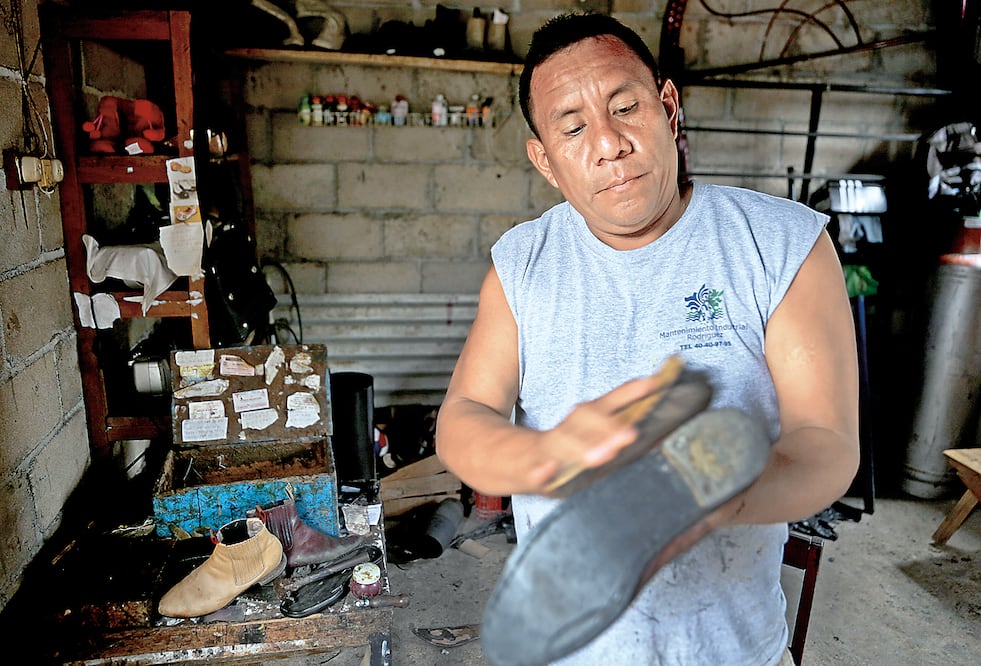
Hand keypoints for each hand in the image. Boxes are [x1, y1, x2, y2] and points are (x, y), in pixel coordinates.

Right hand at [525, 373, 667, 494]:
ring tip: (603, 454)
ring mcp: (544, 449)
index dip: (628, 393)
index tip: (651, 384)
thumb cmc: (553, 451)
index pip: (606, 403)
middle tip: (630, 435)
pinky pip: (534, 471)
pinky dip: (541, 471)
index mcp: (580, 423)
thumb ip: (615, 435)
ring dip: (581, 447)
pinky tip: (546, 471)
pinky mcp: (528, 470)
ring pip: (561, 443)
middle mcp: (564, 431)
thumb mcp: (582, 439)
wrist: (501, 457)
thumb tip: (657, 430)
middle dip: (608, 427)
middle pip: (583, 419)